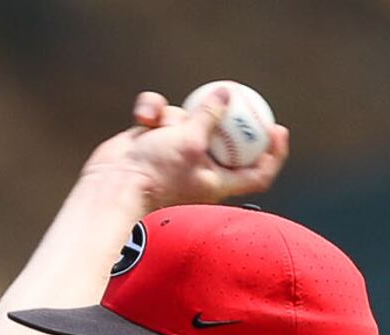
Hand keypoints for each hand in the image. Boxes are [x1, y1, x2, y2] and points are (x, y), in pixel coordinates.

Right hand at [84, 88, 288, 209]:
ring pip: (189, 120)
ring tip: (158, 122)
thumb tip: (227, 94)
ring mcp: (177, 155)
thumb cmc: (155, 172)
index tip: (277, 130)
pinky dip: (153, 112)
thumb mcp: (190, 140)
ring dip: (174, 115)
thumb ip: (210, 116)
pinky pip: (162, 116)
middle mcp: (201, 169)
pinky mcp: (155, 142)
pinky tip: (142, 118)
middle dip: (227, 118)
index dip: (273, 154)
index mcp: (218, 182)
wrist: (112, 184)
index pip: (257, 173)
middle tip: (238, 95)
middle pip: (226, 140)